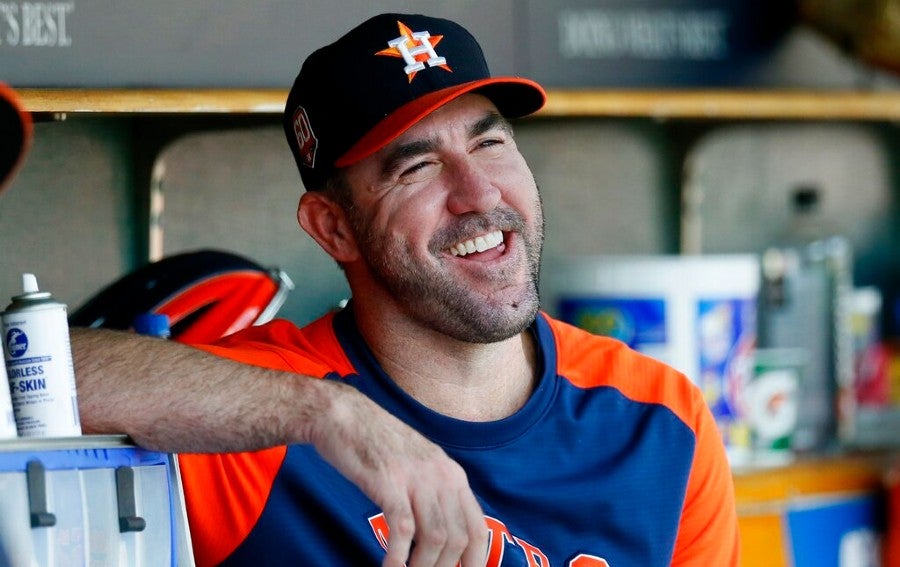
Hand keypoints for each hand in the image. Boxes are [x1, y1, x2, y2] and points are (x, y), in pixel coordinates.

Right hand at [308, 382, 487, 566]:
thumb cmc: (378, 445)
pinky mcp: (389, 482)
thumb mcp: (419, 465)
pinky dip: (398, 557)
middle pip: (459, 538)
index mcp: (452, 474)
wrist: (344, 416)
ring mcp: (416, 478)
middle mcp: (442, 476)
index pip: (478, 527)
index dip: (476, 560)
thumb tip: (442, 536)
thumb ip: (435, 494)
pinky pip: (402, 529)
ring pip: (436, 538)